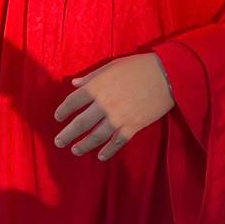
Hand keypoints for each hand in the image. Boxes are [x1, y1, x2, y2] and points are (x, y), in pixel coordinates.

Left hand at [53, 53, 173, 160]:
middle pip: (81, 123)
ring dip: (84, 145)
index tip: (58, 117)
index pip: (73, 101)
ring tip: (75, 150)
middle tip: (58, 142)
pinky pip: (118, 141)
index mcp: (96, 87)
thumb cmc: (138, 66)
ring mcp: (119, 117)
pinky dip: (109, 150)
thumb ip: (91, 77)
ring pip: (97, 136)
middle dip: (68, 134)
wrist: (166, 75)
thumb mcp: (111, 66)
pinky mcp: (133, 125)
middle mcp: (104, 104)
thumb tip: (74, 83)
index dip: (63, 110)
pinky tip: (101, 156)